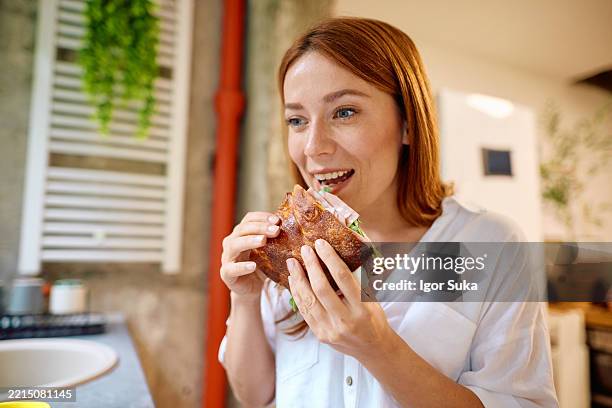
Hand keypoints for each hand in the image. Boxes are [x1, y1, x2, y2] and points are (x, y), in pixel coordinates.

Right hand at [220, 212, 280, 299]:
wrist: (251, 287)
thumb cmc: (261, 265)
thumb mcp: (269, 250)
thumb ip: (275, 239)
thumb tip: (295, 227)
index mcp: (241, 233)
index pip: (249, 219)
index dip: (262, 217)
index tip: (278, 220)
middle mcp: (231, 242)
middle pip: (242, 229)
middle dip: (260, 228)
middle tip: (275, 230)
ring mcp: (227, 257)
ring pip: (234, 245)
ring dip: (249, 241)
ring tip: (263, 240)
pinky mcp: (226, 273)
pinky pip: (231, 269)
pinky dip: (242, 266)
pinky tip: (253, 266)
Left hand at [286, 239, 392, 358]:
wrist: (372, 348)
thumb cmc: (374, 317)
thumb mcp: (373, 297)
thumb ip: (358, 278)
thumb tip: (341, 252)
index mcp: (362, 308)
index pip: (343, 277)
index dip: (330, 258)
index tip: (321, 244)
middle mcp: (345, 320)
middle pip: (322, 288)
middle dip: (311, 266)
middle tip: (305, 249)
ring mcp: (331, 330)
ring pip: (308, 300)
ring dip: (298, 278)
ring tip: (292, 262)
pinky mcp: (320, 334)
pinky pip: (304, 311)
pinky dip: (297, 293)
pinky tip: (293, 280)